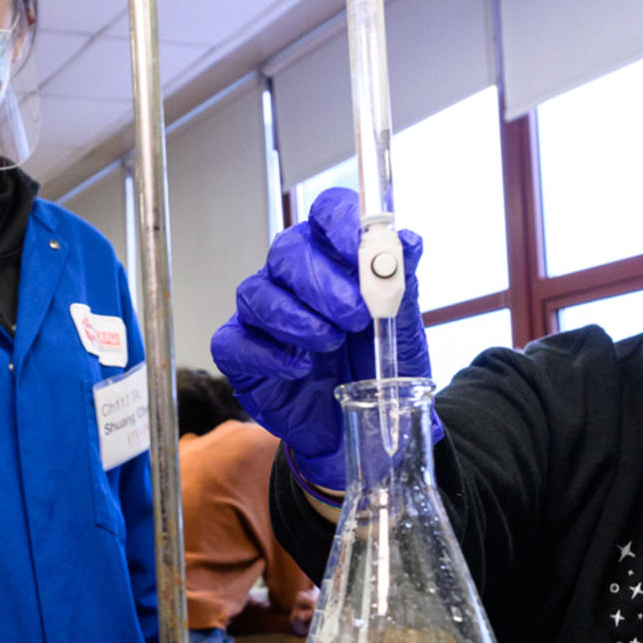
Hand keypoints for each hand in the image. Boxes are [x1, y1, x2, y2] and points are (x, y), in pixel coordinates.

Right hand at [209, 187, 427, 492]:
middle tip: (354, 315)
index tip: (359, 249)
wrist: (362, 429)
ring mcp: (262, 313)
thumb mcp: (403, 331)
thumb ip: (402, 287)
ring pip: (256, 293)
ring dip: (296, 319)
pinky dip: (268, 354)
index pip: (327, 213)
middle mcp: (292, 278)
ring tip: (330, 344)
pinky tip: (299, 369)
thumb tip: (408, 241)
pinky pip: (234, 340)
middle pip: (287, 251)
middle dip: (321, 282)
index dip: (340, 222)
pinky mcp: (241, 351)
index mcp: (334, 258)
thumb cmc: (377, 369)